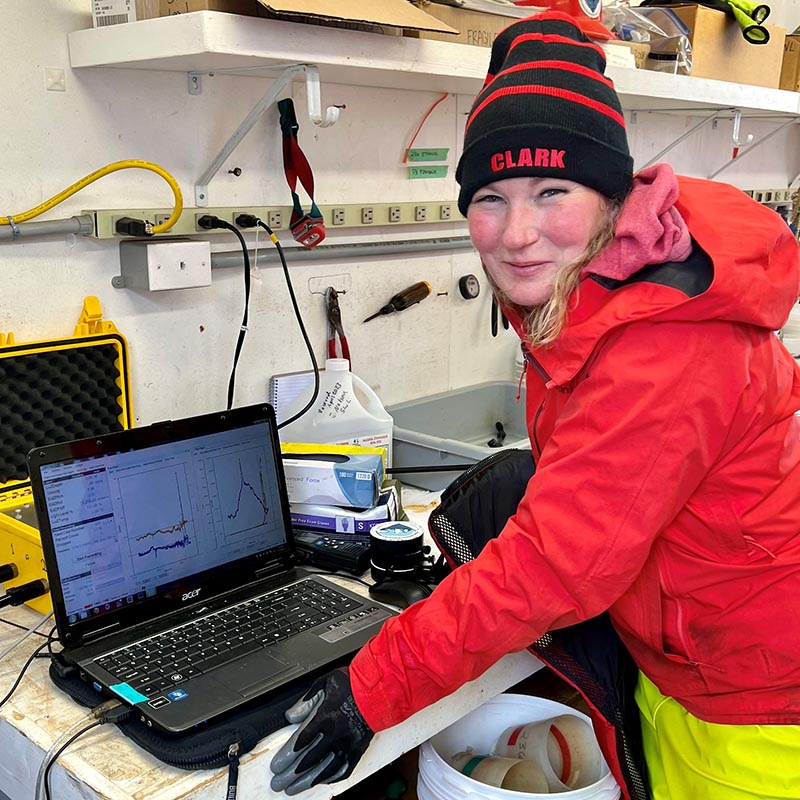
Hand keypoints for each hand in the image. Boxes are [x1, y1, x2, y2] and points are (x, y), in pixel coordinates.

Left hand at [269, 667, 373, 795]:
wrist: (381, 688)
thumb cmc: (355, 683)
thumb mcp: (326, 681)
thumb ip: (307, 699)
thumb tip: (292, 714)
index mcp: (325, 715)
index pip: (301, 740)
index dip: (287, 755)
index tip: (277, 764)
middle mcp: (335, 732)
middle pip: (309, 758)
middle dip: (291, 773)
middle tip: (279, 782)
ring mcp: (347, 743)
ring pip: (324, 768)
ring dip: (307, 780)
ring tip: (293, 789)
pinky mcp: (359, 748)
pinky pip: (344, 768)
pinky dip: (331, 777)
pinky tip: (321, 781)